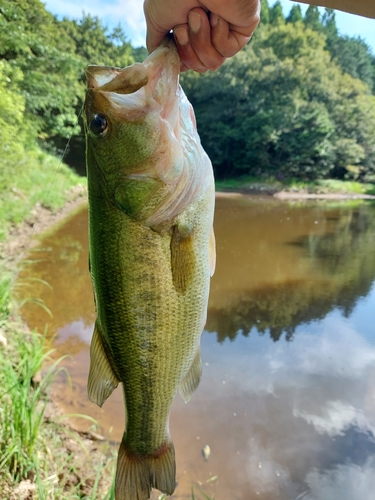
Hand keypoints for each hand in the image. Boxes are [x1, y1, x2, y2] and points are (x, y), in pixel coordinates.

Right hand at [144, 0, 259, 71]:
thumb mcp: (156, 18)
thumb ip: (156, 41)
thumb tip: (159, 61)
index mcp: (188, 29)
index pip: (184, 63)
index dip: (178, 58)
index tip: (171, 43)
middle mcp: (206, 32)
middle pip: (197, 66)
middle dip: (187, 49)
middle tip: (184, 25)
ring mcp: (224, 32)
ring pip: (212, 62)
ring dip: (201, 40)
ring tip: (200, 14)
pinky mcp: (240, 32)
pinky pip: (226, 51)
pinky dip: (218, 34)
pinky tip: (218, 15)